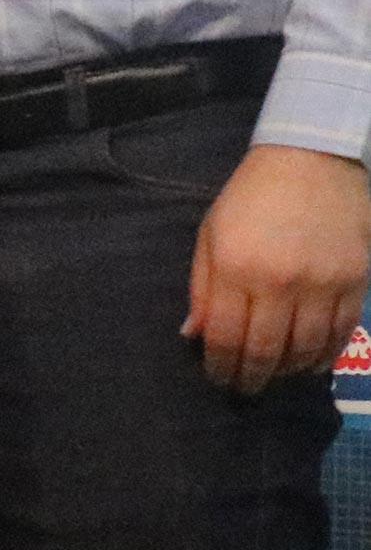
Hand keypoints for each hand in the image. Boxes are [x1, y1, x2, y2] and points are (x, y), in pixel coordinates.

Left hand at [188, 143, 370, 393]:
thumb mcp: (211, 237)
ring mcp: (324, 283)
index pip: (226, 338)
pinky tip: (310, 362)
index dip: (221, 367)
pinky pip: (342, 332)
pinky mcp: (356, 280)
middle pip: (266, 351)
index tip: (218, 379)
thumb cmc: (250, 199)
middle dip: (252, 377)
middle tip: (244, 389)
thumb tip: (194, 337)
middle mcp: (281, 282)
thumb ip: (203, 289)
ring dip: (288, 370)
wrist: (312, 161)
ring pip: (307, 348)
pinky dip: (325, 354)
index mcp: (237, 270)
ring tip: (275, 376)